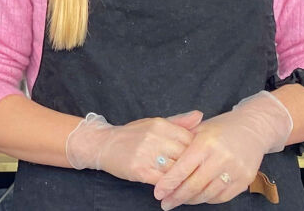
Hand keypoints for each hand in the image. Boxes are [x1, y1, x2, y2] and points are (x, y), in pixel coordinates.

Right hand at [66, 110, 202, 183]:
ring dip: (184, 179)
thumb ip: (178, 121)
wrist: (102, 144)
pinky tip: (174, 189)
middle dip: (193, 167)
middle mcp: (154, 137)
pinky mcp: (140, 170)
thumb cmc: (131, 135)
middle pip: (186, 155)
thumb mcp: (153, 123)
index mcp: (160, 124)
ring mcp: (146, 154)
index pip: (191, 140)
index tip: (201, 160)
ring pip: (177, 170)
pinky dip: (172, 187)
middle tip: (200, 175)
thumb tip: (200, 115)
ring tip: (190, 184)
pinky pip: (164, 182)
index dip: (198, 152)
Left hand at [154, 91, 292, 209]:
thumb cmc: (220, 128)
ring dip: (191, 200)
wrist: (252, 129)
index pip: (183, 168)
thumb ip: (180, 144)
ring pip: (208, 194)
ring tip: (179, 200)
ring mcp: (235, 170)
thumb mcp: (198, 128)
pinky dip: (208, 199)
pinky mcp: (245, 180)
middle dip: (177, 196)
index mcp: (206, 143)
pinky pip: (222, 197)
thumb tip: (160, 163)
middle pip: (194, 185)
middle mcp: (221, 158)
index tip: (158, 193)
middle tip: (166, 203)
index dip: (169, 183)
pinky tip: (198, 197)